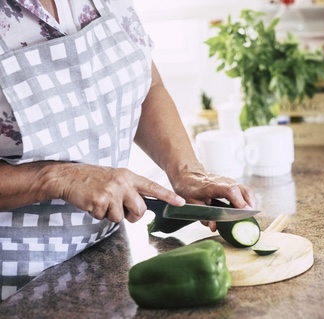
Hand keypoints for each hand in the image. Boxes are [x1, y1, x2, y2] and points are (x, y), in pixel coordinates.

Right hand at [54, 163, 184, 223]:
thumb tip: (142, 207)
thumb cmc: (93, 179)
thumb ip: (130, 189)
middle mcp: (123, 182)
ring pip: (122, 217)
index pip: (153, 187)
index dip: (168, 196)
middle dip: (132, 215)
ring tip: (101, 201)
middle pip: (140, 210)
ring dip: (111, 215)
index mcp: (129, 176)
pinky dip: (97, 215)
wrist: (67, 176)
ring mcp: (111, 192)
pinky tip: (92, 203)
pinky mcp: (99, 201)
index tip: (181, 203)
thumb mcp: (116, 178)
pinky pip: (105, 218)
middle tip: (119, 209)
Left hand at [169, 165, 256, 231]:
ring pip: (247, 191)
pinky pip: (245, 192)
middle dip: (250, 205)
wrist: (189, 174)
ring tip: (247, 216)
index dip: (239, 201)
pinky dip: (248, 202)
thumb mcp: (192, 204)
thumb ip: (204, 217)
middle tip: (249, 219)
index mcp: (212, 187)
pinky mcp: (233, 184)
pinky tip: (243, 211)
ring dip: (251, 204)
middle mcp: (224, 182)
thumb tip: (214, 227)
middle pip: (244, 190)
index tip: (246, 212)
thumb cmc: (190, 188)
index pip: (230, 191)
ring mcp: (230, 182)